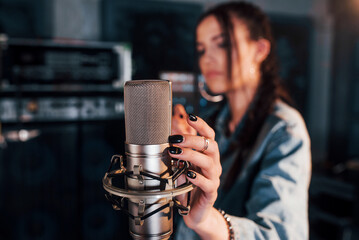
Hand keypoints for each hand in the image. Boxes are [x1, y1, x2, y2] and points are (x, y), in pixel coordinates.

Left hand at [170, 107, 224, 237]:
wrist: (195, 212)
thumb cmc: (187, 186)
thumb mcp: (181, 164)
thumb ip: (179, 150)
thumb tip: (169, 131)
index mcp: (207, 155)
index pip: (209, 135)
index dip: (201, 125)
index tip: (190, 116)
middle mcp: (213, 164)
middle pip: (210, 145)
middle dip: (192, 139)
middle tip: (175, 138)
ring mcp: (214, 178)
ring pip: (208, 162)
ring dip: (191, 155)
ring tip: (175, 153)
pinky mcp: (211, 192)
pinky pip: (207, 183)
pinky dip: (197, 177)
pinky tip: (188, 173)